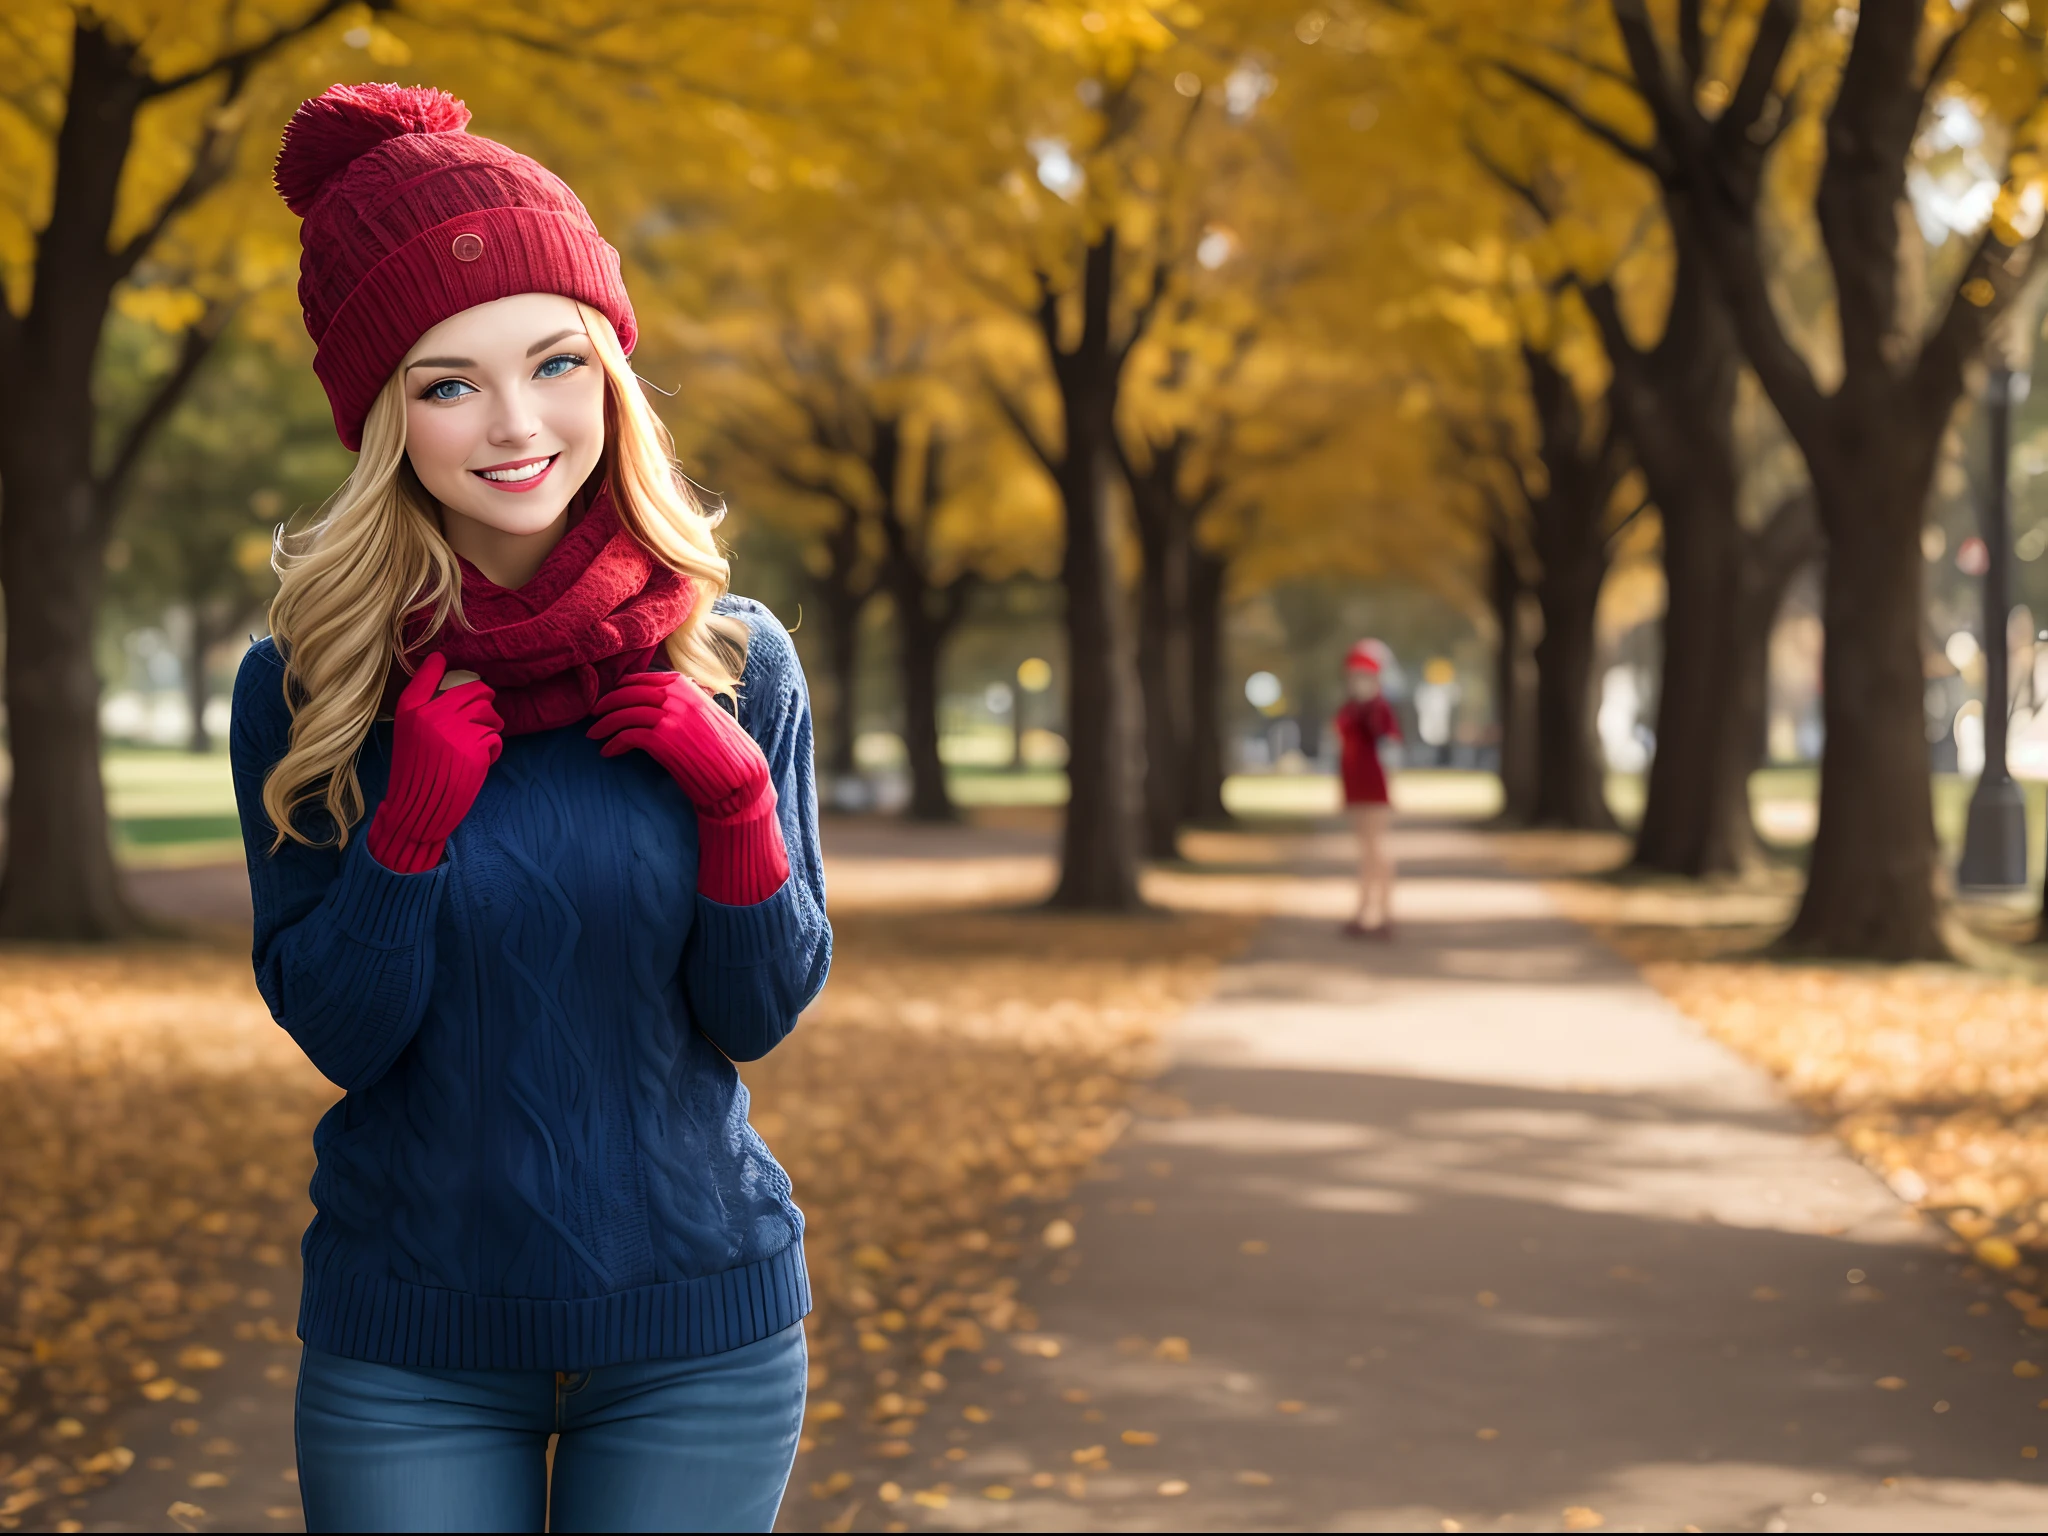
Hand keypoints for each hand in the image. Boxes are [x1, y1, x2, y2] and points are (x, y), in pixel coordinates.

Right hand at [367, 652, 503, 873]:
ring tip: (476, 743)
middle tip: (479, 718)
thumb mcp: (406, 731)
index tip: (447, 665)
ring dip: (490, 727)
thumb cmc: (414, 769)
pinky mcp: (474, 750)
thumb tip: (440, 662)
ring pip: (489, 714)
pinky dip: (492, 749)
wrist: (416, 808)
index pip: (432, 673)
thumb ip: (421, 699)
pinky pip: (495, 738)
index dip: (443, 666)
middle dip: (484, 702)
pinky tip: (478, 761)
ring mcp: (455, 731)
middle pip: (476, 690)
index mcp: (411, 709)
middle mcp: (433, 715)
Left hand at [586, 671, 770, 819]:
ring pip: (623, 714)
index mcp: (685, 685)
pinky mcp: (663, 739)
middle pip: (627, 693)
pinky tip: (608, 752)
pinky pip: (627, 736)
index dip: (620, 689)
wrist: (740, 775)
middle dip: (606, 704)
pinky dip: (613, 743)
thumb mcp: (705, 714)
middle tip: (592, 715)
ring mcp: (670, 715)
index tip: (609, 698)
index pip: (642, 679)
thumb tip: (657, 703)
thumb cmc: (724, 749)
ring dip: (604, 725)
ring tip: (594, 735)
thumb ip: (683, 702)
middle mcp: (676, 696)